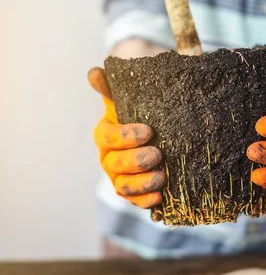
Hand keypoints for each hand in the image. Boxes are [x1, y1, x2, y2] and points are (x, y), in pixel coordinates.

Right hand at [88, 67, 164, 208]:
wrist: (154, 135)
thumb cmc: (140, 114)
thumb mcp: (129, 99)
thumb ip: (113, 87)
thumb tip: (94, 72)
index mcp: (104, 134)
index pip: (108, 137)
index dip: (126, 136)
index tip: (149, 131)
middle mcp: (107, 158)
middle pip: (115, 164)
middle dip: (136, 160)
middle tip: (158, 154)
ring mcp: (118, 177)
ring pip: (123, 185)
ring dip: (142, 183)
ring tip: (162, 177)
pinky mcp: (132, 194)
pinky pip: (134, 202)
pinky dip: (145, 201)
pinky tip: (160, 196)